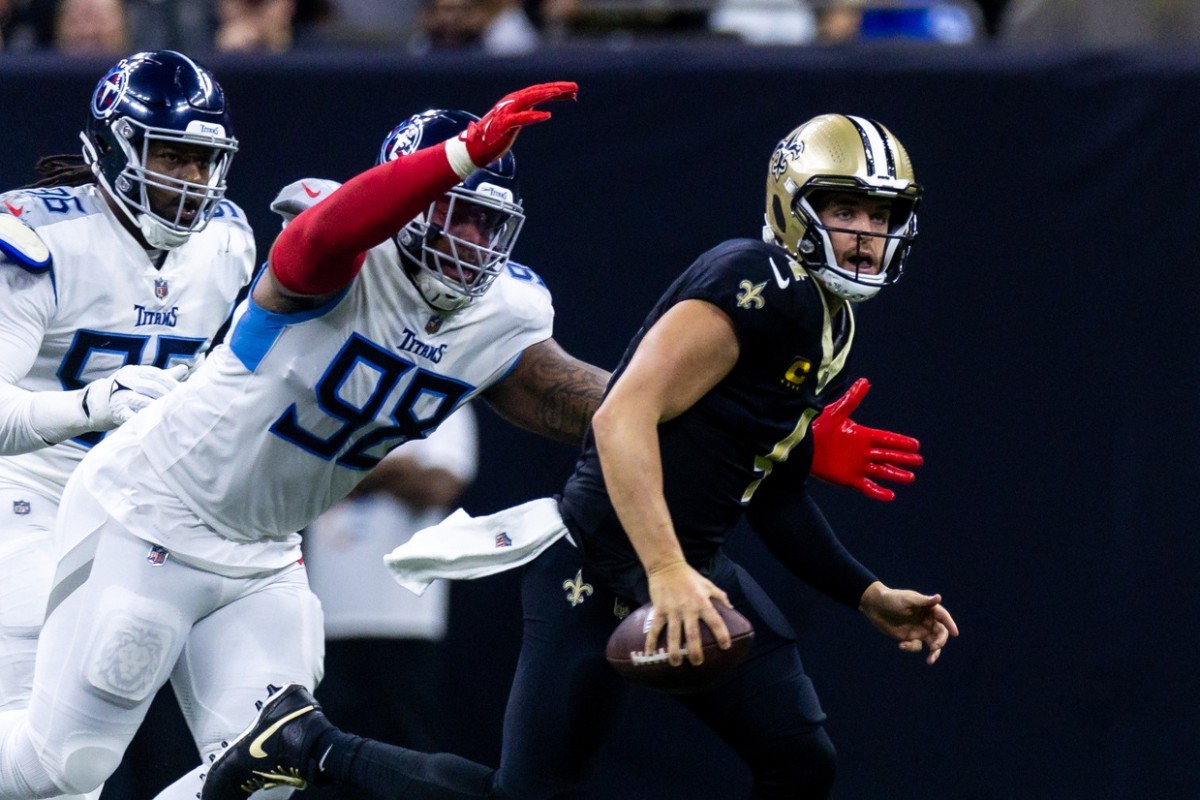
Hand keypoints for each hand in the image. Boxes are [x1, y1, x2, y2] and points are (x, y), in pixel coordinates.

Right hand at [83, 364, 187, 429]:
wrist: (93, 404)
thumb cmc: (123, 391)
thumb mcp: (140, 379)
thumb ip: (162, 375)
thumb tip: (185, 368)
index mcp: (133, 372)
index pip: (156, 374)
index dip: (172, 383)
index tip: (186, 391)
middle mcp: (125, 381)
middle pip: (152, 387)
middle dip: (169, 396)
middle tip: (183, 404)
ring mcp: (119, 396)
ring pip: (145, 402)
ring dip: (160, 408)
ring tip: (174, 413)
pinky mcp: (116, 412)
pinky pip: (134, 416)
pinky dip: (146, 419)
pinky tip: (157, 423)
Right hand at [460, 81, 577, 167]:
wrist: (475, 148)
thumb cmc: (496, 136)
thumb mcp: (516, 121)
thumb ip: (527, 113)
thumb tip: (542, 110)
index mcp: (516, 101)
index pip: (540, 91)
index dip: (558, 90)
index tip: (574, 91)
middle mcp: (512, 102)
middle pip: (538, 91)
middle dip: (557, 88)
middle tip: (575, 88)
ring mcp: (507, 112)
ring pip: (529, 99)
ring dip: (546, 95)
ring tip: (561, 93)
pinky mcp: (504, 125)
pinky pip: (521, 119)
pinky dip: (533, 116)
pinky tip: (547, 115)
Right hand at [644, 561, 732, 666]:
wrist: (667, 566)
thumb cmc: (690, 576)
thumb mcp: (708, 584)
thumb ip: (720, 596)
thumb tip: (732, 609)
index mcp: (703, 602)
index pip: (715, 621)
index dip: (721, 634)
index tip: (726, 647)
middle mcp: (688, 608)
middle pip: (693, 634)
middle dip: (695, 650)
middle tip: (697, 663)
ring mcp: (672, 610)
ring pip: (673, 634)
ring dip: (674, 651)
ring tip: (676, 664)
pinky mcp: (659, 610)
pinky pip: (655, 628)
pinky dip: (651, 641)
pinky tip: (650, 653)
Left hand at [810, 378, 922, 501]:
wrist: (800, 447)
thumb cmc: (817, 427)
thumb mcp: (836, 412)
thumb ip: (852, 399)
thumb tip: (865, 381)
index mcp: (862, 435)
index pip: (886, 439)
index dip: (900, 442)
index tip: (915, 444)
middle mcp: (862, 452)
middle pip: (888, 456)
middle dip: (903, 458)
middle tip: (918, 461)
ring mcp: (856, 466)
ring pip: (881, 471)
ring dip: (895, 475)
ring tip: (910, 478)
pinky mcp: (848, 479)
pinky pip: (867, 487)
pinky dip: (878, 492)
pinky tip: (890, 495)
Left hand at [858, 581, 958, 664]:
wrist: (874, 606)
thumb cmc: (891, 599)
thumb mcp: (907, 600)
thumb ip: (923, 602)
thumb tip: (938, 597)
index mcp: (929, 609)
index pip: (943, 617)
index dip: (950, 624)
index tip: (955, 633)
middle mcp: (927, 620)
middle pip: (941, 633)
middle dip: (940, 642)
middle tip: (934, 648)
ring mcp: (920, 630)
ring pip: (933, 644)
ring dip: (933, 653)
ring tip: (930, 660)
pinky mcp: (910, 638)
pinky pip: (917, 647)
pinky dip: (912, 648)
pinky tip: (901, 645)